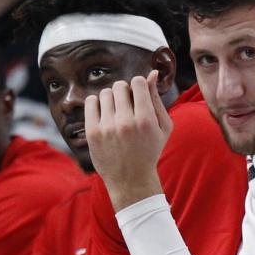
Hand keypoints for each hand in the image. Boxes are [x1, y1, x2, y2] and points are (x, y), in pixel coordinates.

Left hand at [84, 74, 170, 209]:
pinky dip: (98, 103)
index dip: (138, 85)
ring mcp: (107, 128)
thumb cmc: (150, 151)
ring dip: (112, 98)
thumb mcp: (163, 127)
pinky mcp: (92, 132)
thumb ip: (157, 100)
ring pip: (105, 93)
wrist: (131, 180)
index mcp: (146, 120)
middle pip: (120, 85)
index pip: (137, 82)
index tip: (138, 95)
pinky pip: (91, 102)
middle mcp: (125, 122)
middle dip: (124, 91)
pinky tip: (105, 114)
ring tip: (116, 111)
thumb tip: (151, 74)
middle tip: (127, 105)